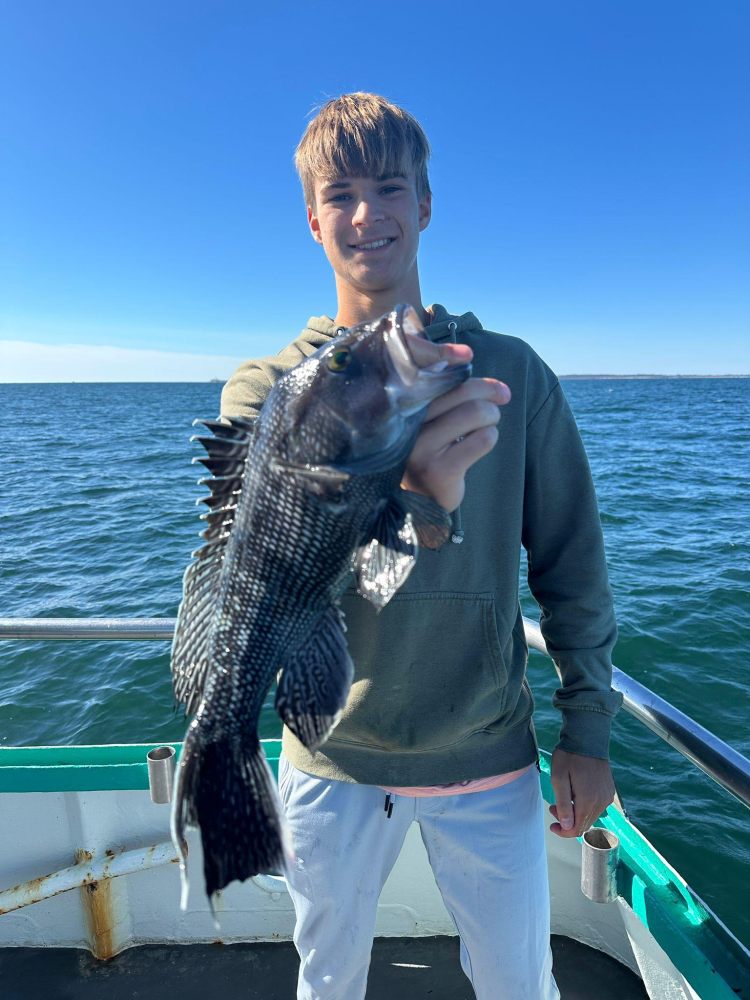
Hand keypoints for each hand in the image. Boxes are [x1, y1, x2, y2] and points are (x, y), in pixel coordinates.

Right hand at [402, 342, 510, 511]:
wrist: (418, 502)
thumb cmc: (430, 452)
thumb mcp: (430, 420)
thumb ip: (445, 394)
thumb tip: (483, 371)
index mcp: (405, 408)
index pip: (444, 380)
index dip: (476, 380)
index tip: (496, 388)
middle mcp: (409, 426)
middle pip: (463, 393)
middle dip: (491, 394)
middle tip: (503, 399)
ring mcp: (422, 449)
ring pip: (475, 414)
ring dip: (492, 418)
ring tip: (488, 426)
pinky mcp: (439, 469)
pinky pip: (482, 440)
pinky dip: (489, 438)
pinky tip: (480, 445)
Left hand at [549, 748, 615, 838]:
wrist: (588, 739)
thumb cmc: (570, 757)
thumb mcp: (559, 779)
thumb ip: (563, 804)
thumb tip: (567, 827)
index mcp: (588, 801)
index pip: (576, 829)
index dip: (563, 832)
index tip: (552, 825)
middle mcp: (601, 802)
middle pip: (584, 824)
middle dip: (567, 821)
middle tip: (553, 806)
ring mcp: (607, 797)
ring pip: (590, 816)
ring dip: (576, 814)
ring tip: (564, 798)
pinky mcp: (609, 791)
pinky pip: (597, 807)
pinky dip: (585, 806)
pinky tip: (576, 794)